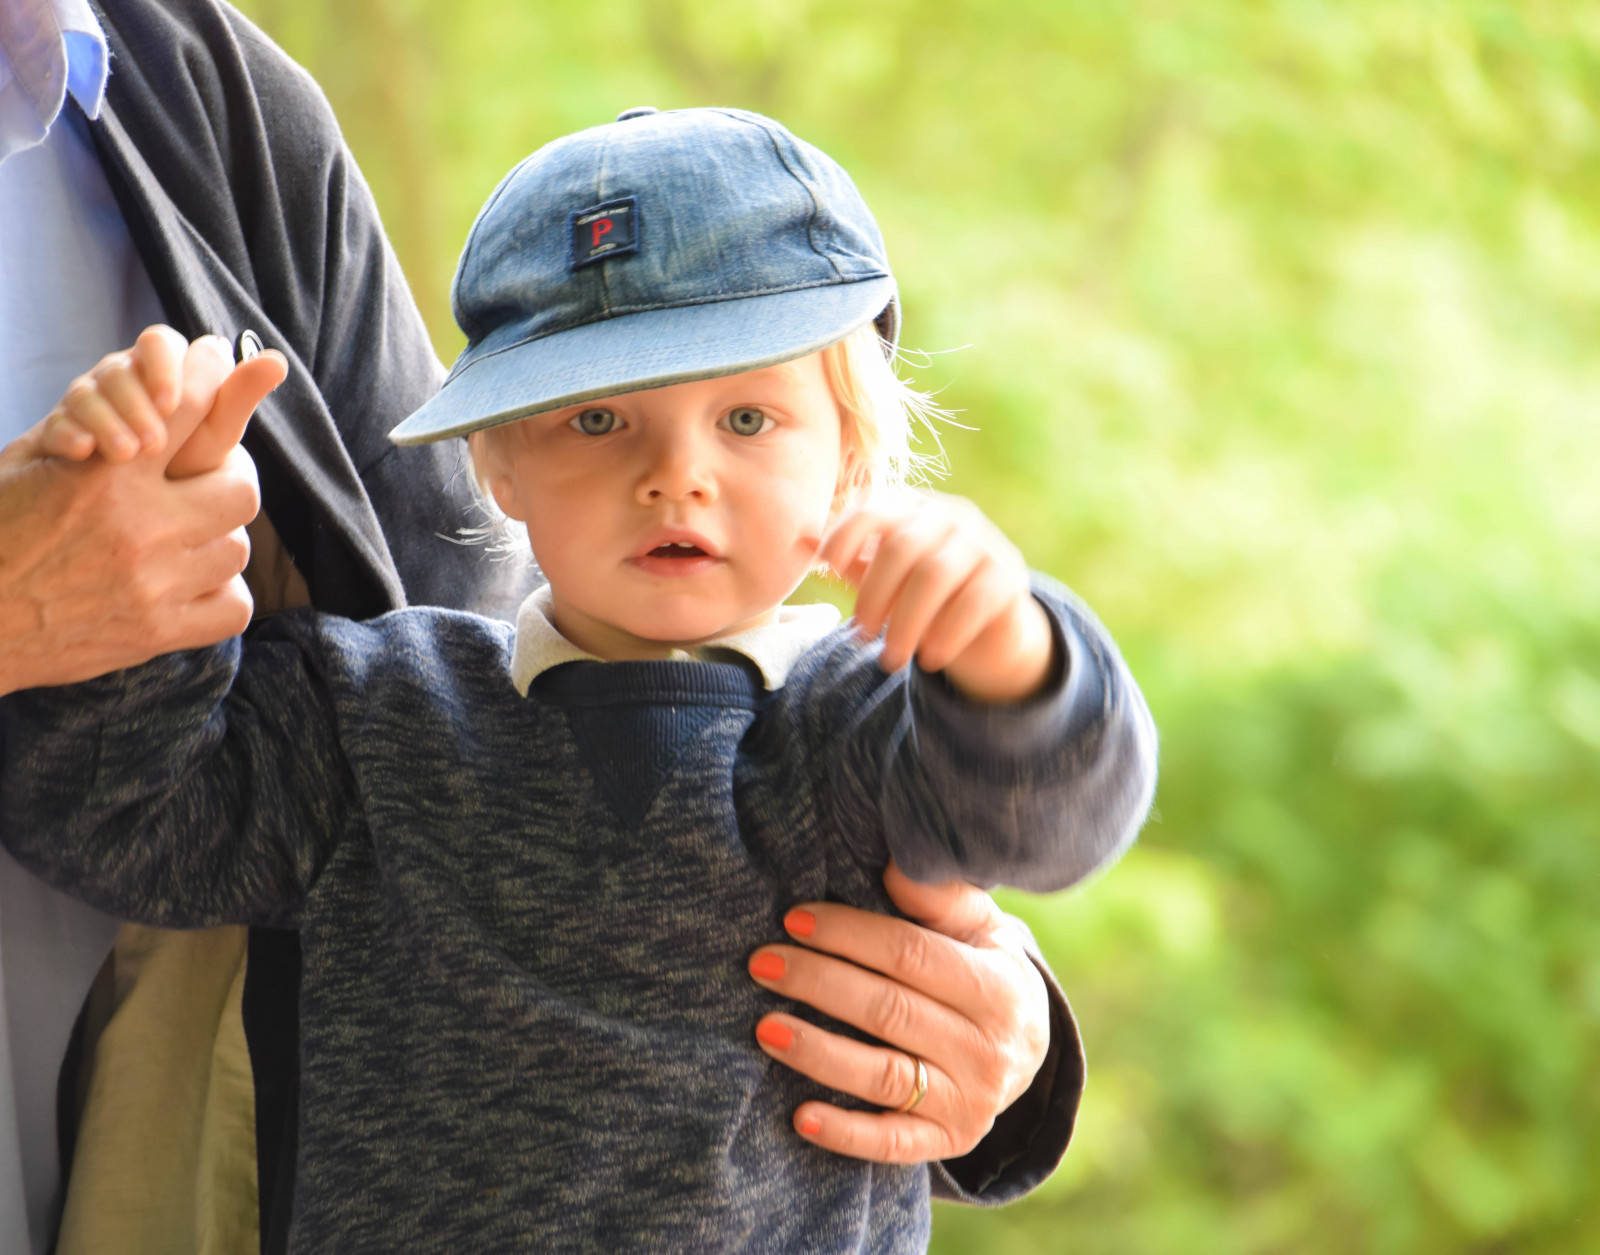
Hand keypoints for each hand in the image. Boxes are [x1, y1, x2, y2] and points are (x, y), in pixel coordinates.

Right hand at [0, 330, 282, 694]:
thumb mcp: (31, 463)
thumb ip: (92, 426)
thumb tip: (162, 395)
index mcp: (105, 475)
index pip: (191, 408)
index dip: (214, 378)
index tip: (222, 364)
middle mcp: (139, 527)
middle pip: (240, 488)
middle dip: (231, 478)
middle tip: (214, 480)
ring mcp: (154, 584)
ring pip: (238, 547)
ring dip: (219, 538)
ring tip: (192, 535)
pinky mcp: (158, 633)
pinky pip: (234, 606)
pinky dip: (221, 593)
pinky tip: (193, 583)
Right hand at [38, 325, 286, 477]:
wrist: (120, 513)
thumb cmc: (180, 470)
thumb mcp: (212, 437)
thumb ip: (236, 399)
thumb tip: (277, 361)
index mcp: (159, 374)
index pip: (160, 343)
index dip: (164, 365)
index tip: (172, 401)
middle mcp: (122, 383)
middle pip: (118, 368)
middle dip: (136, 403)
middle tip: (154, 443)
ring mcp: (86, 407)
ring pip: (84, 393)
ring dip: (107, 422)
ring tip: (127, 458)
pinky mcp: (59, 434)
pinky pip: (57, 427)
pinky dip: (69, 437)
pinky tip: (85, 456)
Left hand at [748, 859, 1051, 1163]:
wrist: (1027, 1048)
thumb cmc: (982, 966)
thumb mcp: (980, 926)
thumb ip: (940, 897)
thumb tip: (894, 865)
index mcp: (999, 987)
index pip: (910, 955)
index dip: (848, 935)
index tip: (794, 919)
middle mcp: (990, 1050)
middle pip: (888, 1012)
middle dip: (818, 983)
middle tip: (761, 963)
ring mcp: (971, 1103)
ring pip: (883, 1077)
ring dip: (818, 1053)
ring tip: (764, 1028)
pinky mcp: (949, 1143)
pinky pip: (891, 1143)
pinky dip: (845, 1133)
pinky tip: (800, 1116)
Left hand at [818, 492, 1054, 702]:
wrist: (989, 628)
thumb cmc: (922, 597)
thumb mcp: (882, 578)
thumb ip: (848, 560)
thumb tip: (798, 542)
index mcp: (914, 508)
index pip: (874, 509)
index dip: (845, 535)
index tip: (826, 569)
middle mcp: (951, 516)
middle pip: (901, 547)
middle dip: (874, 596)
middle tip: (861, 637)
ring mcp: (984, 543)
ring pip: (935, 576)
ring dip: (906, 624)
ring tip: (890, 661)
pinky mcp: (1009, 577)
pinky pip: (973, 602)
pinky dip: (946, 634)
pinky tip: (929, 661)